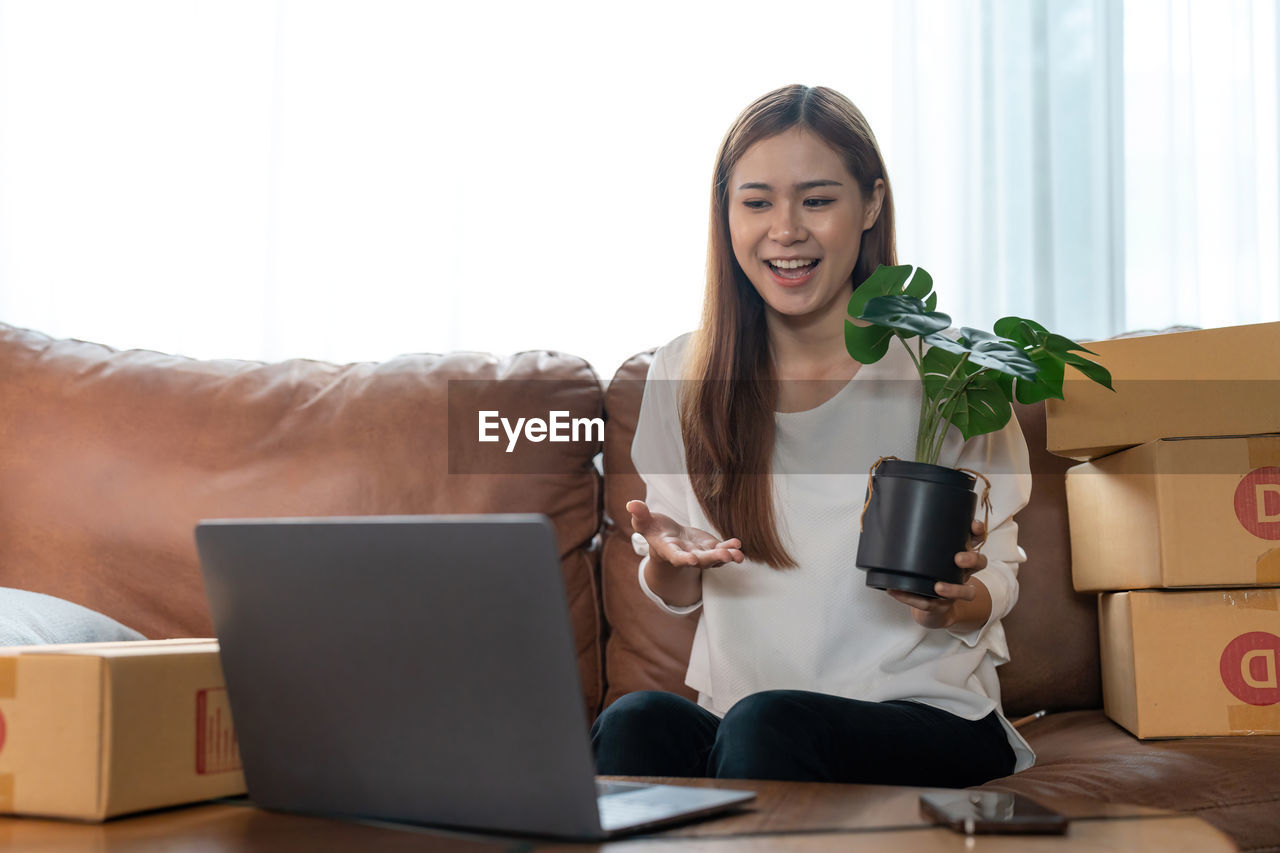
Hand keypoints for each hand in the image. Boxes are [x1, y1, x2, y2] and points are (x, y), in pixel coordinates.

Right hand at [626, 499, 743, 569]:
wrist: (669, 539)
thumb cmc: (655, 530)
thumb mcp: (645, 522)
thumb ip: (639, 515)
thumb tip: (631, 504)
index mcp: (669, 551)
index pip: (676, 557)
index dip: (683, 559)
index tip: (691, 560)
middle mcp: (687, 556)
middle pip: (700, 560)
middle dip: (712, 559)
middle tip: (725, 556)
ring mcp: (701, 554)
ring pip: (715, 559)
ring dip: (727, 556)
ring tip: (738, 554)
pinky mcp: (711, 548)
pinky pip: (722, 550)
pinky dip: (731, 548)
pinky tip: (738, 544)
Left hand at [886, 520, 989, 629]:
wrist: (933, 611)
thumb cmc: (929, 575)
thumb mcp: (928, 556)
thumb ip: (918, 541)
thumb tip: (893, 517)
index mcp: (961, 557)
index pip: (977, 541)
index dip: (978, 532)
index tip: (973, 525)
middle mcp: (962, 574)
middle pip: (980, 563)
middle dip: (971, 559)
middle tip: (957, 558)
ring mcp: (954, 592)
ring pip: (966, 592)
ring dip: (953, 589)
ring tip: (937, 586)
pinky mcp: (939, 607)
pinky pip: (928, 604)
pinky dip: (911, 598)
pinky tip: (896, 591)